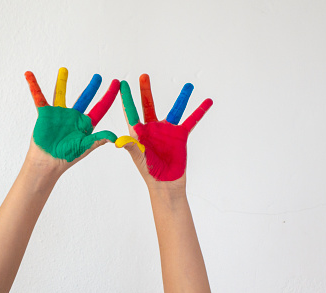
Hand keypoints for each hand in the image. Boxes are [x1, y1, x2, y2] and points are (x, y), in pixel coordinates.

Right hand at [24, 68, 119, 175]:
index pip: (100, 107)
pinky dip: (34, 86)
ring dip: (62, 82)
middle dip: (92, 87)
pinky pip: (39, 97)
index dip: (109, 96)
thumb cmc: (67, 157)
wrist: (48, 162)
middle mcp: (73, 116)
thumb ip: (98, 139)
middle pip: (85, 98)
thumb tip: (114, 137)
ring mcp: (59, 114)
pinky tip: (29, 74)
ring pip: (61, 94)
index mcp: (85, 123)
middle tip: (98, 77)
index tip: (116, 83)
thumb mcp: (85, 147)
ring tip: (64, 69)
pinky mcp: (45, 113)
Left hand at [115, 74, 212, 188]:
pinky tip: (207, 101)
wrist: (165, 184)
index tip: (122, 83)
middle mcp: (152, 128)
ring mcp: (167, 131)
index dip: (126, 98)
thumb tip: (118, 141)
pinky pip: (191, 121)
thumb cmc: (149, 172)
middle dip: (145, 90)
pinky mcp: (180, 136)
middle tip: (143, 75)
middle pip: (148, 105)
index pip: (131, 111)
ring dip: (182, 97)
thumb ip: (131, 146)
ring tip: (189, 85)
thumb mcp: (138, 157)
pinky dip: (199, 111)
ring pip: (175, 109)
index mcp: (138, 132)